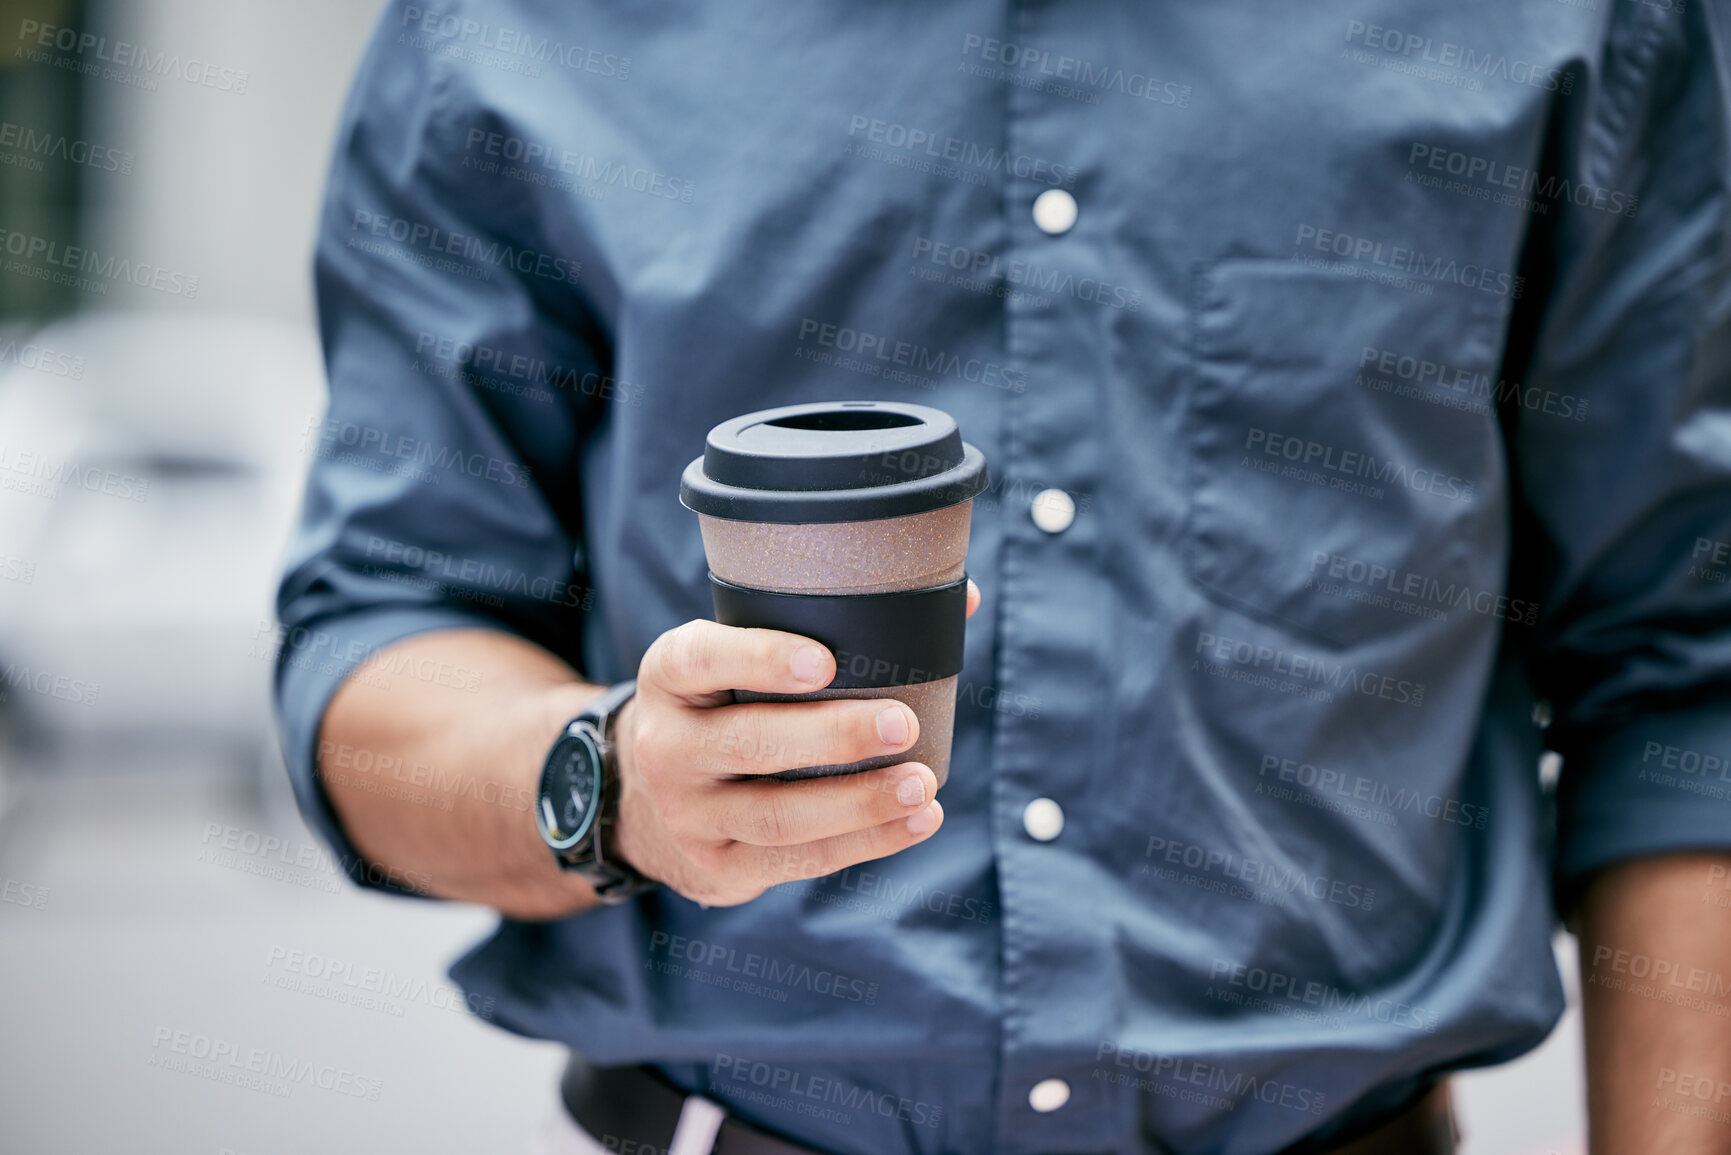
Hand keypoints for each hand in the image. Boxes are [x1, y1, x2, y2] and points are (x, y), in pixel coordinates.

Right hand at [612, 580, 980, 905]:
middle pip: (748, 744)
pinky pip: (798, 861)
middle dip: (832, 736)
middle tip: (901, 723)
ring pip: (776, 815)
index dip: (758, 658)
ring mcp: (690, 814)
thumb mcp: (735, 657)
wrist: (644, 800)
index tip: (824, 660)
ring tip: (920, 782)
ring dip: (858, 803)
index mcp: (670, 676)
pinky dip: (865, 843)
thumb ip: (825, 622)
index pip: (700, 659)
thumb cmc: (724, 705)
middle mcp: (668, 746)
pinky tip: (915, 821)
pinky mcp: (721, 866)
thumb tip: (960, 598)